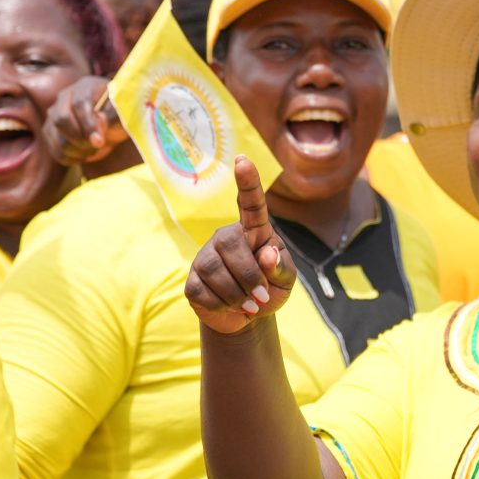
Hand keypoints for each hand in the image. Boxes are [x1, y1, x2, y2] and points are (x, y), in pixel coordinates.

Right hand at [43, 76, 128, 164]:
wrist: (109, 126)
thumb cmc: (117, 116)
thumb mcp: (122, 113)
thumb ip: (113, 115)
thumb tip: (100, 120)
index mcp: (85, 87)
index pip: (79, 103)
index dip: (88, 124)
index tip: (99, 141)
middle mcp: (65, 98)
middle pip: (61, 119)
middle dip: (79, 138)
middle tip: (96, 146)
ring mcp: (54, 114)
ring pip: (56, 136)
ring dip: (76, 150)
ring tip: (93, 150)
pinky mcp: (50, 132)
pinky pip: (54, 149)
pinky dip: (69, 157)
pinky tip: (84, 156)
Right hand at [185, 156, 295, 334]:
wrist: (248, 317)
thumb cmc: (269, 289)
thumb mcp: (285, 280)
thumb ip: (281, 267)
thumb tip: (267, 253)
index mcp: (253, 232)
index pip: (251, 204)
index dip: (247, 183)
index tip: (243, 160)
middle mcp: (226, 238)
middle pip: (230, 245)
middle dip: (249, 276)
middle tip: (261, 298)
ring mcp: (206, 257)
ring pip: (214, 271)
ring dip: (237, 295)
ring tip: (248, 304)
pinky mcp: (192, 280)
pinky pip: (202, 292)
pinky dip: (222, 306)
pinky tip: (229, 307)